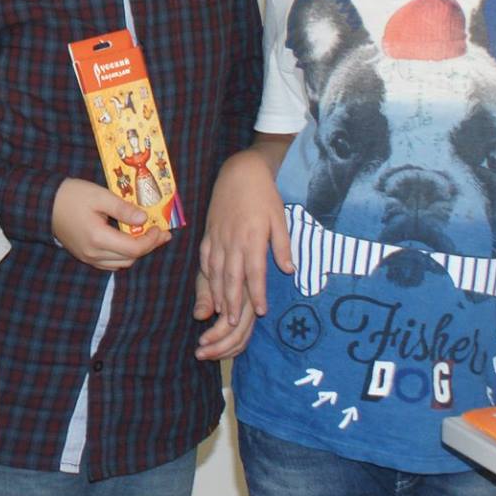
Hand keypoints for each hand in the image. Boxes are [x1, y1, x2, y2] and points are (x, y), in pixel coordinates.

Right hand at [52, 178, 168, 270]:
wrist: (43, 203)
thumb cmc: (70, 195)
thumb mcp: (99, 195)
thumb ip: (123, 208)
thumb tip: (144, 218)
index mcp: (98, 238)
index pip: (134, 248)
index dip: (151, 240)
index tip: (160, 228)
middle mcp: (93, 253)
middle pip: (130, 258)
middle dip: (148, 246)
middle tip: (159, 232)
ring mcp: (88, 257)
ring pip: (121, 263)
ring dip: (136, 251)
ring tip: (145, 236)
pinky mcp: (84, 256)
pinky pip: (110, 263)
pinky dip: (123, 255)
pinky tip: (127, 240)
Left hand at [193, 271, 250, 361]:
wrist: (227, 263)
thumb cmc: (213, 271)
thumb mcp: (205, 279)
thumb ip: (203, 298)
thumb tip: (199, 316)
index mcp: (241, 294)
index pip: (230, 322)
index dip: (216, 335)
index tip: (200, 341)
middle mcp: (250, 306)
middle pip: (238, 335)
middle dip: (218, 348)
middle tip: (198, 354)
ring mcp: (251, 314)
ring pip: (242, 341)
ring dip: (223, 352)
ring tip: (202, 355)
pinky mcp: (248, 320)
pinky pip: (243, 340)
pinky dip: (230, 350)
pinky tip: (215, 353)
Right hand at [196, 148, 291, 360]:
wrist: (239, 172)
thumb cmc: (264, 195)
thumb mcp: (279, 218)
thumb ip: (282, 245)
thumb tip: (289, 269)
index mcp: (253, 238)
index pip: (255, 272)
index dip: (257, 293)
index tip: (261, 311)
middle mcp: (233, 240)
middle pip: (232, 277)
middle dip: (233, 302)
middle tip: (234, 323)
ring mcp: (218, 237)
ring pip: (216, 271)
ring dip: (218, 293)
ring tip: (221, 313)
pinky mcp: (209, 233)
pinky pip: (205, 258)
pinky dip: (206, 275)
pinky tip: (208, 287)